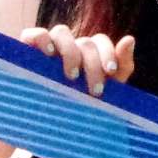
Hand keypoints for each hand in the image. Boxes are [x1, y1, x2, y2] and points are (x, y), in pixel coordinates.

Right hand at [19, 24, 134, 95]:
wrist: (42, 125)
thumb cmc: (78, 106)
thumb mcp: (106, 91)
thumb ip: (122, 66)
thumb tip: (130, 38)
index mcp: (87, 53)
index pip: (100, 41)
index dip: (108, 53)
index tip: (111, 72)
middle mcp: (69, 45)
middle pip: (85, 42)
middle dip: (93, 65)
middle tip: (94, 90)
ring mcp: (48, 45)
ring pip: (62, 32)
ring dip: (71, 52)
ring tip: (71, 76)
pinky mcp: (27, 48)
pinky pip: (36, 34)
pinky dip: (43, 39)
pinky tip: (49, 54)